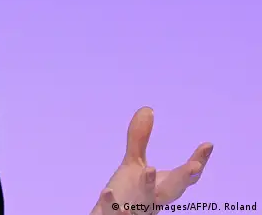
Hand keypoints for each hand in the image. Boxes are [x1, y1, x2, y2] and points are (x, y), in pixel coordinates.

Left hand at [90, 106, 212, 214]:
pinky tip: (106, 191)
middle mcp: (153, 200)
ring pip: (145, 201)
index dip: (198, 161)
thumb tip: (147, 109)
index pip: (185, 176)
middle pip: (172, 191)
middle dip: (183, 178)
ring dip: (148, 186)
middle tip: (195, 165)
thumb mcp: (134, 163)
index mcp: (163, 188)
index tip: (208, 144)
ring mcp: (136, 209)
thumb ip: (140, 140)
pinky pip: (112, 212)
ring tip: (150, 169)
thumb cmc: (127, 192)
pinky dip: (110, 203)